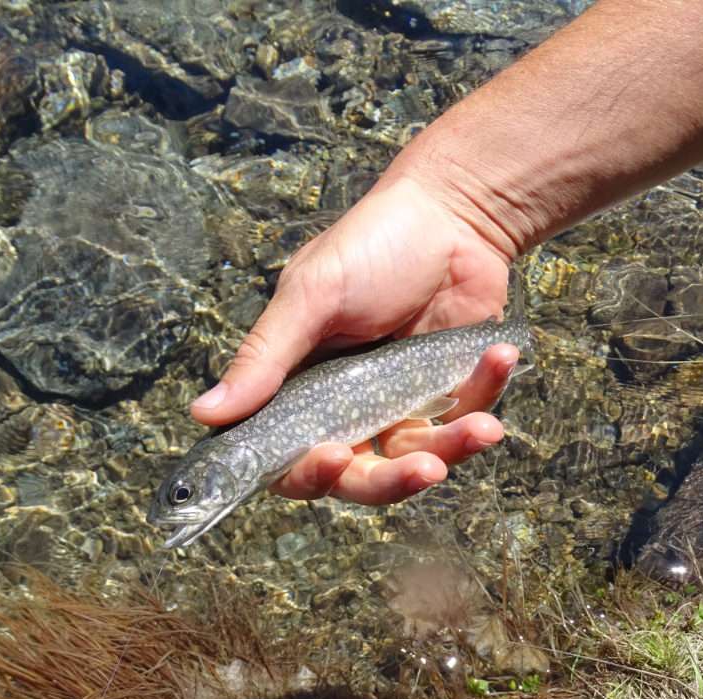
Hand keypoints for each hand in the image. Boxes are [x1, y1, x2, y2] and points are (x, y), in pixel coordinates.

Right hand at [190, 173, 519, 502]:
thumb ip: (265, 358)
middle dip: (393, 483)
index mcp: (301, 389)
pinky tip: (498, 355)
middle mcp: (349, 409)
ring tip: (485, 429)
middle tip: (424, 469)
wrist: (451, 213)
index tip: (332, 457)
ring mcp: (403, 405)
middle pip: (362, 478)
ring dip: (454, 450)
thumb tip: (203, 414)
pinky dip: (486, 395)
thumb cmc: (370, 245)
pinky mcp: (451, 394)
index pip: (292, 459)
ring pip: (420, 460)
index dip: (308, 474)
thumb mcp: (311, 295)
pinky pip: (467, 418)